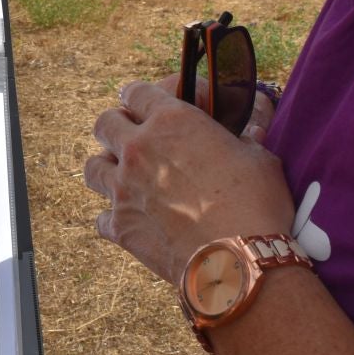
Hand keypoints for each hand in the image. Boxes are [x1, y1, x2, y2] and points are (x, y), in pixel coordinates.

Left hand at [83, 79, 295, 282]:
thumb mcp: (261, 159)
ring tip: (124, 175)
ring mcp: (123, 189)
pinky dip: (113, 217)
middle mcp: (138, 150)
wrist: (238, 263)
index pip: (137, 92)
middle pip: (104, 123)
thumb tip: (256, 123)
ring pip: (92, 166)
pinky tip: (132, 220)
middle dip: (116, 125)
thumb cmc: (256, 206)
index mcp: (172, 122)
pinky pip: (101, 217)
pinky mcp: (120, 226)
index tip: (146, 101)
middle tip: (132, 136)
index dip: (141, 95)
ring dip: (106, 167)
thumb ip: (249, 136)